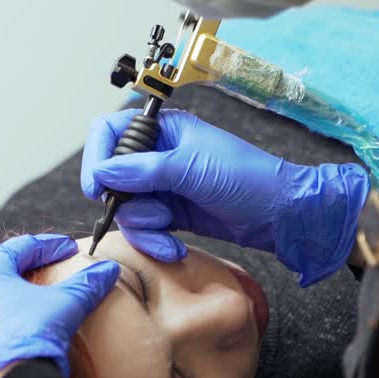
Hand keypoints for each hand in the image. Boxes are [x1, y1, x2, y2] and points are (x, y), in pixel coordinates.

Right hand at [81, 109, 369, 284]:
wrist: (281, 215)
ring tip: (169, 233)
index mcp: (164, 130)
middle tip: (148, 216)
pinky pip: (145, 229)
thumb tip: (103, 171)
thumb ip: (143, 170)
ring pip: (127, 208)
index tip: (98, 185)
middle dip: (126, 203)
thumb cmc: (248, 178)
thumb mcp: (192, 169)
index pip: (110, 131)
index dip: (97, 156)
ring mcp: (163, 187)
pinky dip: (155, 241)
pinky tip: (175, 247)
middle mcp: (158, 156)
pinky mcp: (171, 215)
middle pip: (113, 178)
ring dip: (144, 228)